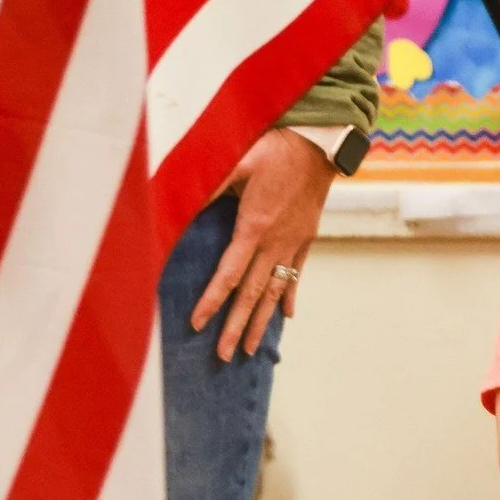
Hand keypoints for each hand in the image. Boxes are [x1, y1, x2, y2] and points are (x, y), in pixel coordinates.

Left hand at [191, 129, 336, 362]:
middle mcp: (274, 243)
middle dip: (237, 327)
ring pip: (275, 292)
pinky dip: (289, 296)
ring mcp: (292, 243)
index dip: (212, 301)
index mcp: (254, 227)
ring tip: (252, 350)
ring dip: (262, 323)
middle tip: (225, 355)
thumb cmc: (275, 149)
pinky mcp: (305, 238)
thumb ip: (209, 185)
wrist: (320, 144)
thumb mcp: (237, 161)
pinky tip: (286, 316)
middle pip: (252, 294)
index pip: (229, 274)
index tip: (198, 324)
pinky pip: (296, 274)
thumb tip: (179, 201)